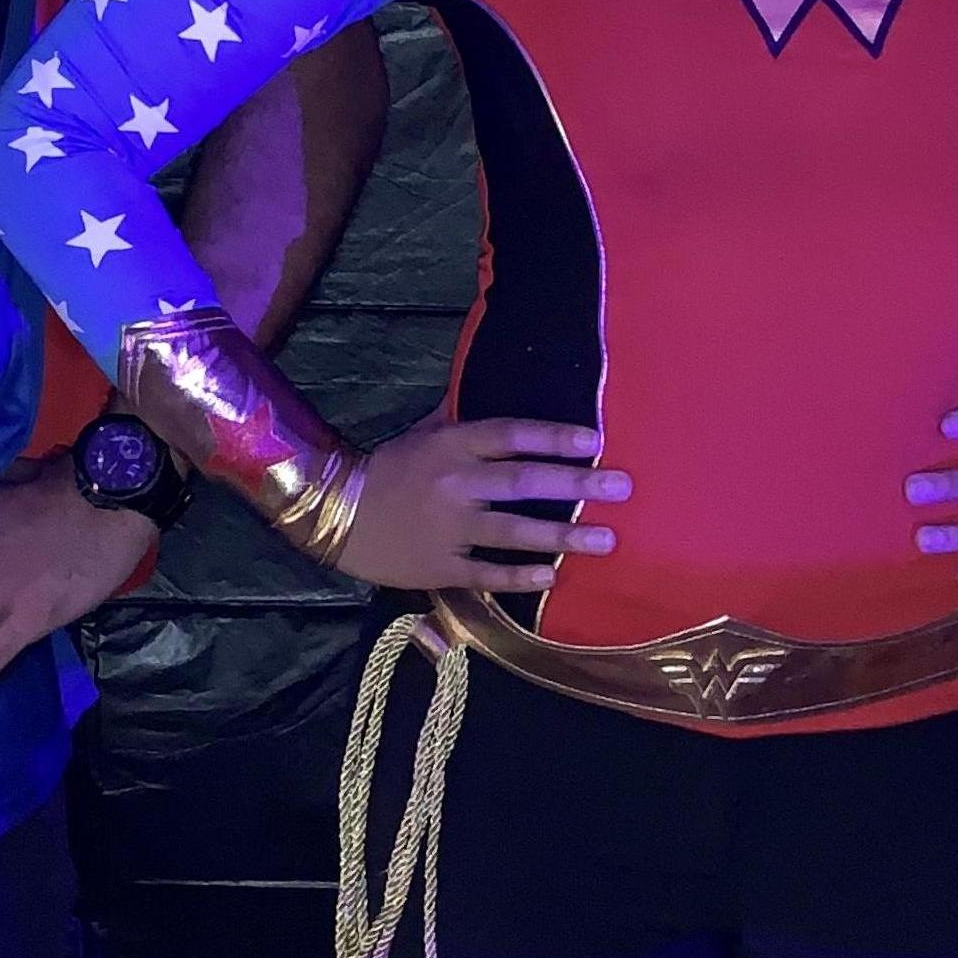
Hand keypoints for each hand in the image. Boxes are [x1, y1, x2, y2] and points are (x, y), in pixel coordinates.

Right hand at [337, 416, 630, 593]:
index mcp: (451, 445)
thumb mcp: (422, 432)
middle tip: (622, 487)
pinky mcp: (442, 567)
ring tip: (607, 539)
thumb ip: (460, 415)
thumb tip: (491, 381)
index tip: (596, 441)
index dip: (554, 437)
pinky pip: (489, 573)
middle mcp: (455, 484)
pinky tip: (553, 576)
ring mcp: (450, 528)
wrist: (336, 512)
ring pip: (515, 531)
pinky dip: (521, 576)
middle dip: (578, 484)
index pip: (511, 435)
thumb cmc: (387, 468)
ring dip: (564, 535)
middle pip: (525, 482)